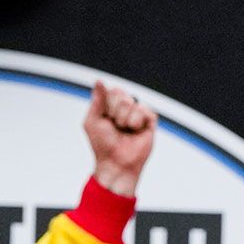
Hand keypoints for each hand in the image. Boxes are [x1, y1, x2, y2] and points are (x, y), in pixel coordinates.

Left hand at [84, 82, 156, 196]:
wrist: (116, 163)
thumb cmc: (103, 144)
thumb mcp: (92, 121)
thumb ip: (97, 100)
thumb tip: (99, 81)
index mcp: (110, 104)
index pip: (111, 91)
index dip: (106, 106)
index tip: (104, 120)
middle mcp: (125, 106)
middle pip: (122, 94)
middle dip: (115, 113)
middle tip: (115, 127)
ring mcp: (138, 112)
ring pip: (132, 103)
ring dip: (125, 120)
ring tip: (125, 131)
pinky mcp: (150, 120)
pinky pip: (144, 110)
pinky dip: (137, 123)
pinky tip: (136, 132)